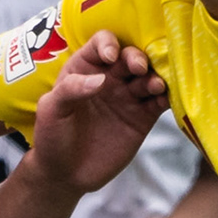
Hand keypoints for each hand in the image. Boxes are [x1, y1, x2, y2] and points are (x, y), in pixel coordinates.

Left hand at [20, 33, 169, 193]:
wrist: (65, 174)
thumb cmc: (51, 137)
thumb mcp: (51, 110)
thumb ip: (70, 89)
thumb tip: (101, 79)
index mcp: (85, 68)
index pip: (102, 43)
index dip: (109, 44)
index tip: (110, 57)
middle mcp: (110, 78)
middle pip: (130, 56)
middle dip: (137, 58)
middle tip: (139, 68)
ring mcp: (128, 97)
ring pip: (148, 77)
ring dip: (155, 76)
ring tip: (155, 86)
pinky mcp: (142, 118)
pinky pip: (159, 102)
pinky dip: (167, 97)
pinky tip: (166, 98)